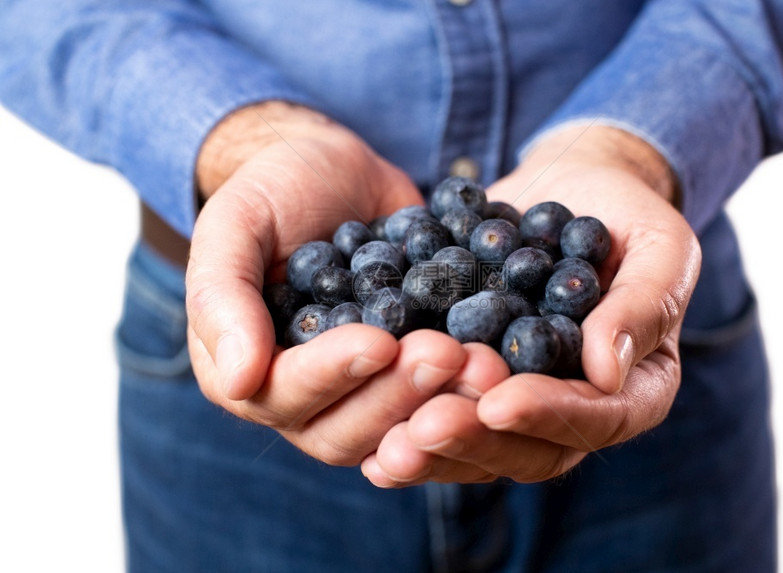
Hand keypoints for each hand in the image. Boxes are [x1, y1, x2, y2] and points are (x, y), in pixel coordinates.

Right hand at [185, 102, 498, 464]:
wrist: (334, 172)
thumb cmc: (272, 192)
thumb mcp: (234, 225)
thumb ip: (222, 296)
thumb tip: (235, 381)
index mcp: (246, 371)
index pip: (283, 396)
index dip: (331, 375)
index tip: (379, 342)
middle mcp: (303, 399)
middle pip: (346, 430)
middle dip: (398, 395)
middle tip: (449, 354)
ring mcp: (361, 394)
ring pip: (398, 428)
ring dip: (441, 403)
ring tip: (486, 364)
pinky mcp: (408, 377)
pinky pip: (437, 401)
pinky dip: (470, 390)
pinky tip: (508, 365)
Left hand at [362, 125, 701, 485]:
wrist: (569, 190)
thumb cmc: (627, 215)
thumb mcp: (658, 245)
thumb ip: (645, 304)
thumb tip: (608, 371)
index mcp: (632, 388)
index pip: (598, 419)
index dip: (549, 416)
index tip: (498, 403)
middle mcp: (572, 407)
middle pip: (529, 449)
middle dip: (475, 441)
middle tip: (424, 428)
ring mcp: (517, 398)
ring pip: (477, 444)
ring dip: (431, 445)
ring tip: (387, 441)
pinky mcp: (470, 380)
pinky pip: (439, 410)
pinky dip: (403, 421)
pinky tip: (366, 434)